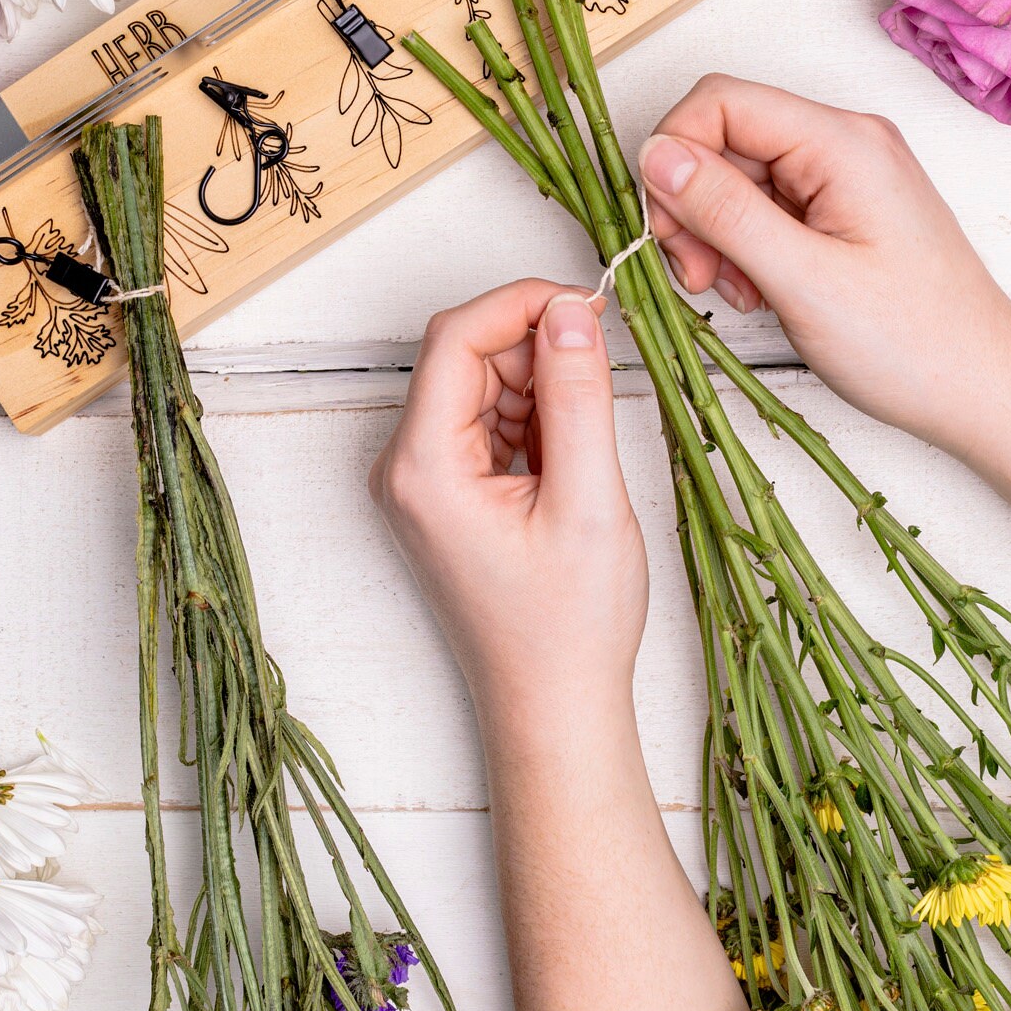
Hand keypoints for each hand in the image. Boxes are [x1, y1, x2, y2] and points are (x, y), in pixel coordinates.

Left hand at [369, 279, 648, 740]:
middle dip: (535, 349)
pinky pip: (487, 424)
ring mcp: (424, 484)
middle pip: (465, 359)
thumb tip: (571, 311)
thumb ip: (578, 396)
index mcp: (423, 468)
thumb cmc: (568, 626)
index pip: (456, 339)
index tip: (586, 304)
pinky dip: (533, 420)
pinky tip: (568, 459)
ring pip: (480, 387)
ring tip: (586, 442)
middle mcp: (407, 469)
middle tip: (602, 369)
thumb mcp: (588, 500)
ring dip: (539, 386)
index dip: (521, 305)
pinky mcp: (448, 496)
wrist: (554, 706)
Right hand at [638, 75, 1010, 449]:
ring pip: (740, 179)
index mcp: (843, 143)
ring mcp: (845, 178)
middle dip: (693, 206)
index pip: (720, 101)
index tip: (666, 228)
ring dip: (717, 235)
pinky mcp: (842, 212)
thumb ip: (726, 211)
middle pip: (725, 140)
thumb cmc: (912, 344)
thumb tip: (657, 154)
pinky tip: (759, 293)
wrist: (981, 390)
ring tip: (736, 294)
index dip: (674, 156)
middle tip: (699, 277)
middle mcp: (845, 144)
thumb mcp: (804, 279)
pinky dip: (746, 249)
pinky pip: (768, 209)